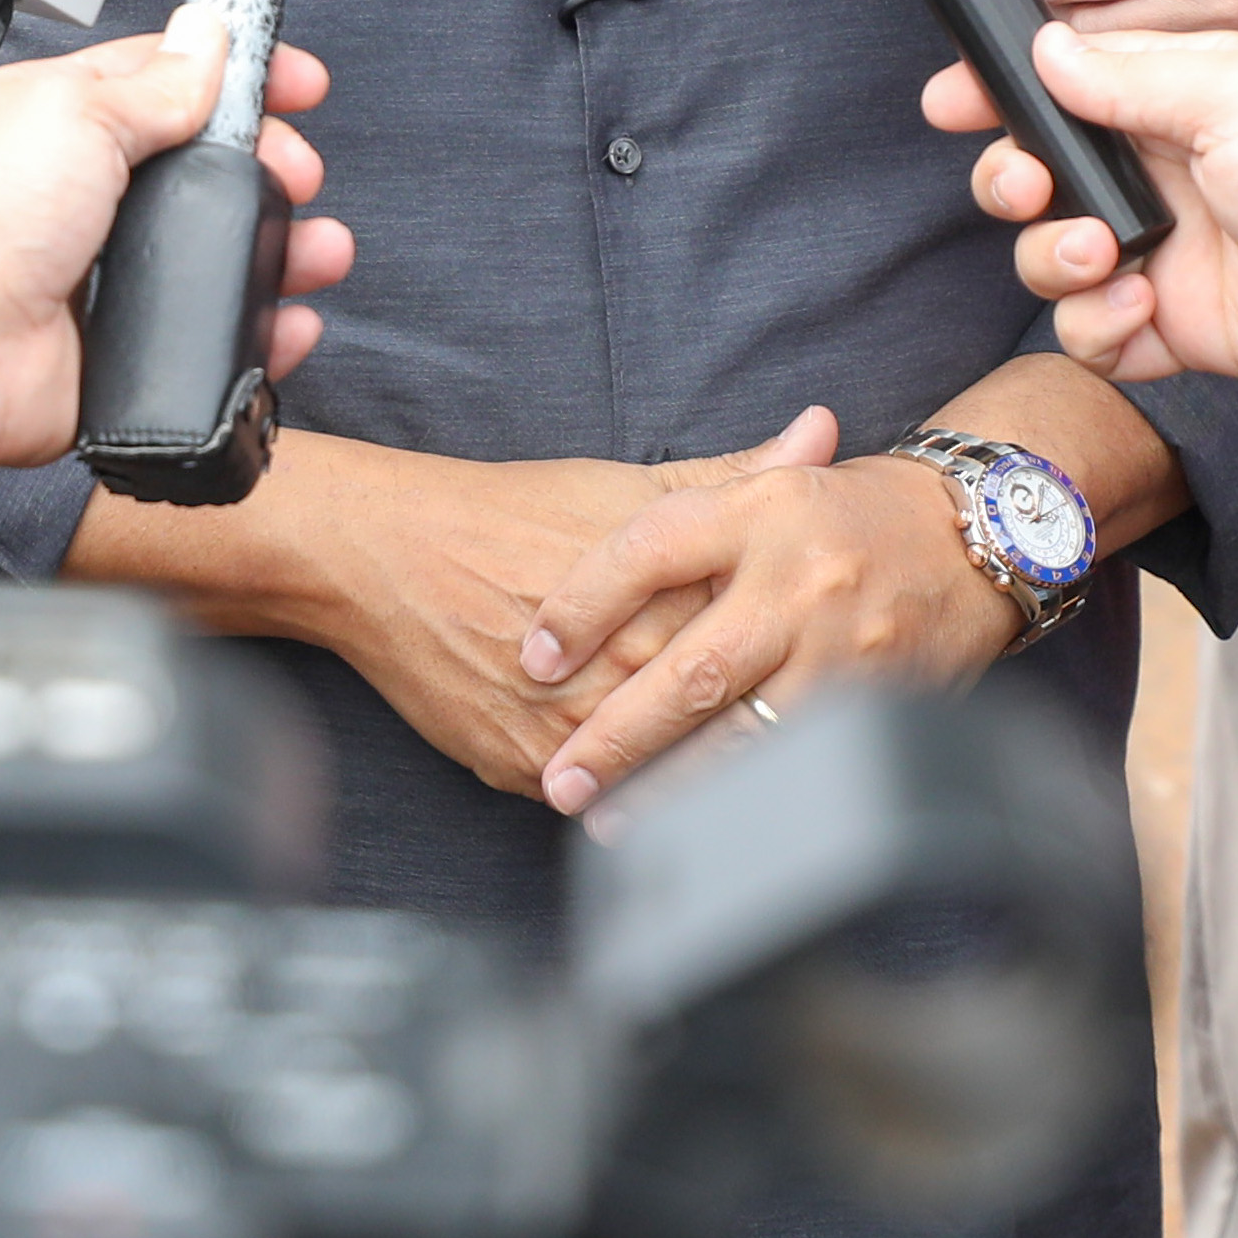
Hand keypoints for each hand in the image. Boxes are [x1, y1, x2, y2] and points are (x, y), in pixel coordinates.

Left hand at [0, 16, 351, 511]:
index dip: (237, 75)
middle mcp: (83, 195)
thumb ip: (153, 82)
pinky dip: (258, 330)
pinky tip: (289, 320)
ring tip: (319, 250)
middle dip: (267, 165)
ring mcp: (104, 274)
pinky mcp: (122, 346)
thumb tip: (205, 38)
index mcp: (59, 120)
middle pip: (203, 168)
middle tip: (298, 170)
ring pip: (216, 252)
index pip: (165, 79)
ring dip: (281, 247)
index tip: (297, 82)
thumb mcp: (75, 113)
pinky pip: (208, 334)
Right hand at [268, 430, 812, 799]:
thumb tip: (824, 429)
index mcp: (671, 596)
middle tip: (822, 763)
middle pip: (724, 730)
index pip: (769, 656)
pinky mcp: (526, 769)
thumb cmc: (513, 513)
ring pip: (662, 783)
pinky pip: (594, 805)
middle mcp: (627, 667)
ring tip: (752, 801)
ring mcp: (575, 728)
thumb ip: (736, 473)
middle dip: (773, 747)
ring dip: (700, 792)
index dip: (815, 671)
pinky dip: (626, 807)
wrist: (389, 553)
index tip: (848, 677)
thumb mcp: (629, 488)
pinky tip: (657, 809)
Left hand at [516, 407, 1022, 815]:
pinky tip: (702, 828)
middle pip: (692, 668)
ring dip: (672, 789)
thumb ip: (673, 509)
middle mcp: (802, 579)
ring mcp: (846, 649)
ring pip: (747, 735)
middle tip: (560, 778)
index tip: (531, 658)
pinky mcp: (883, 705)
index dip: (580, 606)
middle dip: (618, 735)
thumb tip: (576, 571)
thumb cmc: (848, 512)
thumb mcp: (764, 488)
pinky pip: (802, 766)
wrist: (978, 536)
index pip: (649, 552)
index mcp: (762, 509)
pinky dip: (747, 802)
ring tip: (611, 820)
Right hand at [926, 20, 1237, 401]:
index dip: (1002, 96)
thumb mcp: (1231, 88)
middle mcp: (1170, 170)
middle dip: (1014, 183)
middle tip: (1029, 188)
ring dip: (1058, 260)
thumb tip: (1044, 45)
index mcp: (1181, 94)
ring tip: (1110, 256)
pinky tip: (1143, 312)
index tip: (950, 103)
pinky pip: (1101, 335)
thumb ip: (1125, 74)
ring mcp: (1177, 251)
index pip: (1065, 85)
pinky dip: (1100, 328)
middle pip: (1043, 176)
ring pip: (1060, 260)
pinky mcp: (1190, 327)